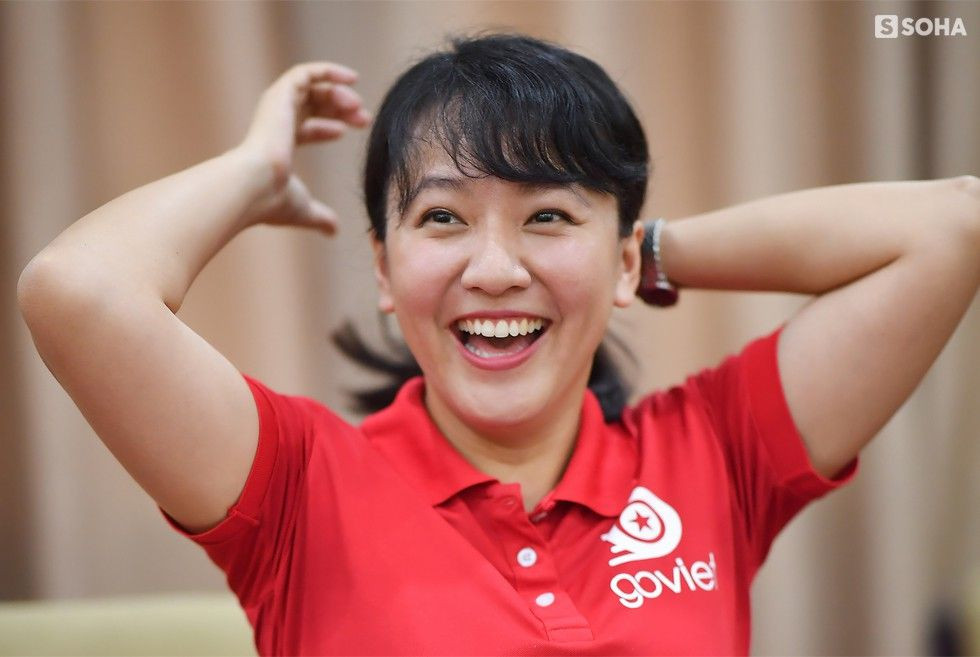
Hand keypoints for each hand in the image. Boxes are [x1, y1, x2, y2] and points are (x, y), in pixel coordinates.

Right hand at [235, 61, 371, 235]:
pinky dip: (329, 71)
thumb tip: (333, 231)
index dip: (330, 127)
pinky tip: (352, 79)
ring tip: (360, 108)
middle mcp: (274, 122)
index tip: (351, 130)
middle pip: (311, 106)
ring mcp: (275, 106)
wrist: (255, 186)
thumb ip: (319, 216)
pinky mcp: (280, 93)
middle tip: (365, 119)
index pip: (304, 128)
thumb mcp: (303, 208)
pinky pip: (306, 72)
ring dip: (339, 94)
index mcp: (276, 144)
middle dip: (340, 109)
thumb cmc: (273, 201)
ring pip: (312, 88)